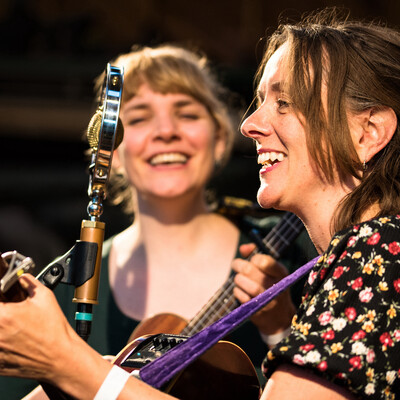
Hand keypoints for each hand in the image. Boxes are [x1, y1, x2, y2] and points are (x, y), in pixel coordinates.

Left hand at [0, 274, 113, 398]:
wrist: (60, 357)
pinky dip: (3, 342)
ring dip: (3, 326)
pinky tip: (15, 339)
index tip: (4, 298)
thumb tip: (21, 277)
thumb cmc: (54, 330)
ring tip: (15, 327)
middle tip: (11, 313)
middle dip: (3, 311)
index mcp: (3, 315)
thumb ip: (28, 282)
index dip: (1, 297)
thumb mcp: (45, 297)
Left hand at [232, 243, 295, 335]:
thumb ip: (256, 254)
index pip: (264, 261)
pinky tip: (240, 290)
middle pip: (249, 270)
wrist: (279, 318)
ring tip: (239, 279)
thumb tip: (243, 248)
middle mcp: (276, 287)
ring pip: (244, 282)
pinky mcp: (258, 312)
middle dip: (238, 265)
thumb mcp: (271, 271)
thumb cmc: (272, 287)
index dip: (254, 258)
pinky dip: (237, 291)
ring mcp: (267, 301)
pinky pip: (241, 296)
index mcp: (281, 273)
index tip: (252, 260)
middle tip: (236, 265)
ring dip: (238, 279)